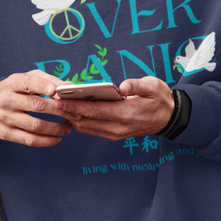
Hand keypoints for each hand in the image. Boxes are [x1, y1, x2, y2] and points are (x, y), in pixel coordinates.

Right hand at [0, 70, 73, 146]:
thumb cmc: (15, 91)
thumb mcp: (26, 79)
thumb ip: (47, 80)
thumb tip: (68, 87)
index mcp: (12, 83)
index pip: (29, 83)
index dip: (44, 86)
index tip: (57, 91)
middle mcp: (6, 100)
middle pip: (37, 106)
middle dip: (59, 110)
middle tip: (74, 113)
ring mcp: (5, 118)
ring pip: (35, 126)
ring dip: (56, 128)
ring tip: (68, 128)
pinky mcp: (6, 133)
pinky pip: (29, 140)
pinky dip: (46, 141)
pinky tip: (57, 138)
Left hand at [50, 76, 173, 140]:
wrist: (169, 118)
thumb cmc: (160, 99)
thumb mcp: (154, 86)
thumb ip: (137, 85)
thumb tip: (122, 86)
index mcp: (125, 114)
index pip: (93, 110)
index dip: (74, 104)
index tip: (59, 98)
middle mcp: (117, 127)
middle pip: (85, 120)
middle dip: (67, 110)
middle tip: (51, 99)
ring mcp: (114, 133)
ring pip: (85, 126)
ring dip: (70, 116)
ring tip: (57, 104)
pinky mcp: (112, 134)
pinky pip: (90, 129)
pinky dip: (78, 120)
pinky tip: (70, 110)